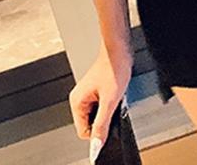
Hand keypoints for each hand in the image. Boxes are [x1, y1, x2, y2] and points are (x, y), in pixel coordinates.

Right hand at [69, 47, 132, 161]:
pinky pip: (102, 107)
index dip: (97, 131)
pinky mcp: (96, 92)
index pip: (84, 132)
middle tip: (112, 105)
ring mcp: (88, 95)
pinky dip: (110, 104)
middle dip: (104, 119)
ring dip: (108, 111)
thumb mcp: (110, 101)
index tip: (108, 123)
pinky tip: (115, 94)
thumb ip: (102, 125)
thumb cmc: (113, 68)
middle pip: (91, 124)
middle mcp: (80, 98)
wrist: (119, 50)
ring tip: (114, 97)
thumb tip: (96, 145)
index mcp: (77, 101)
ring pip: (98, 116)